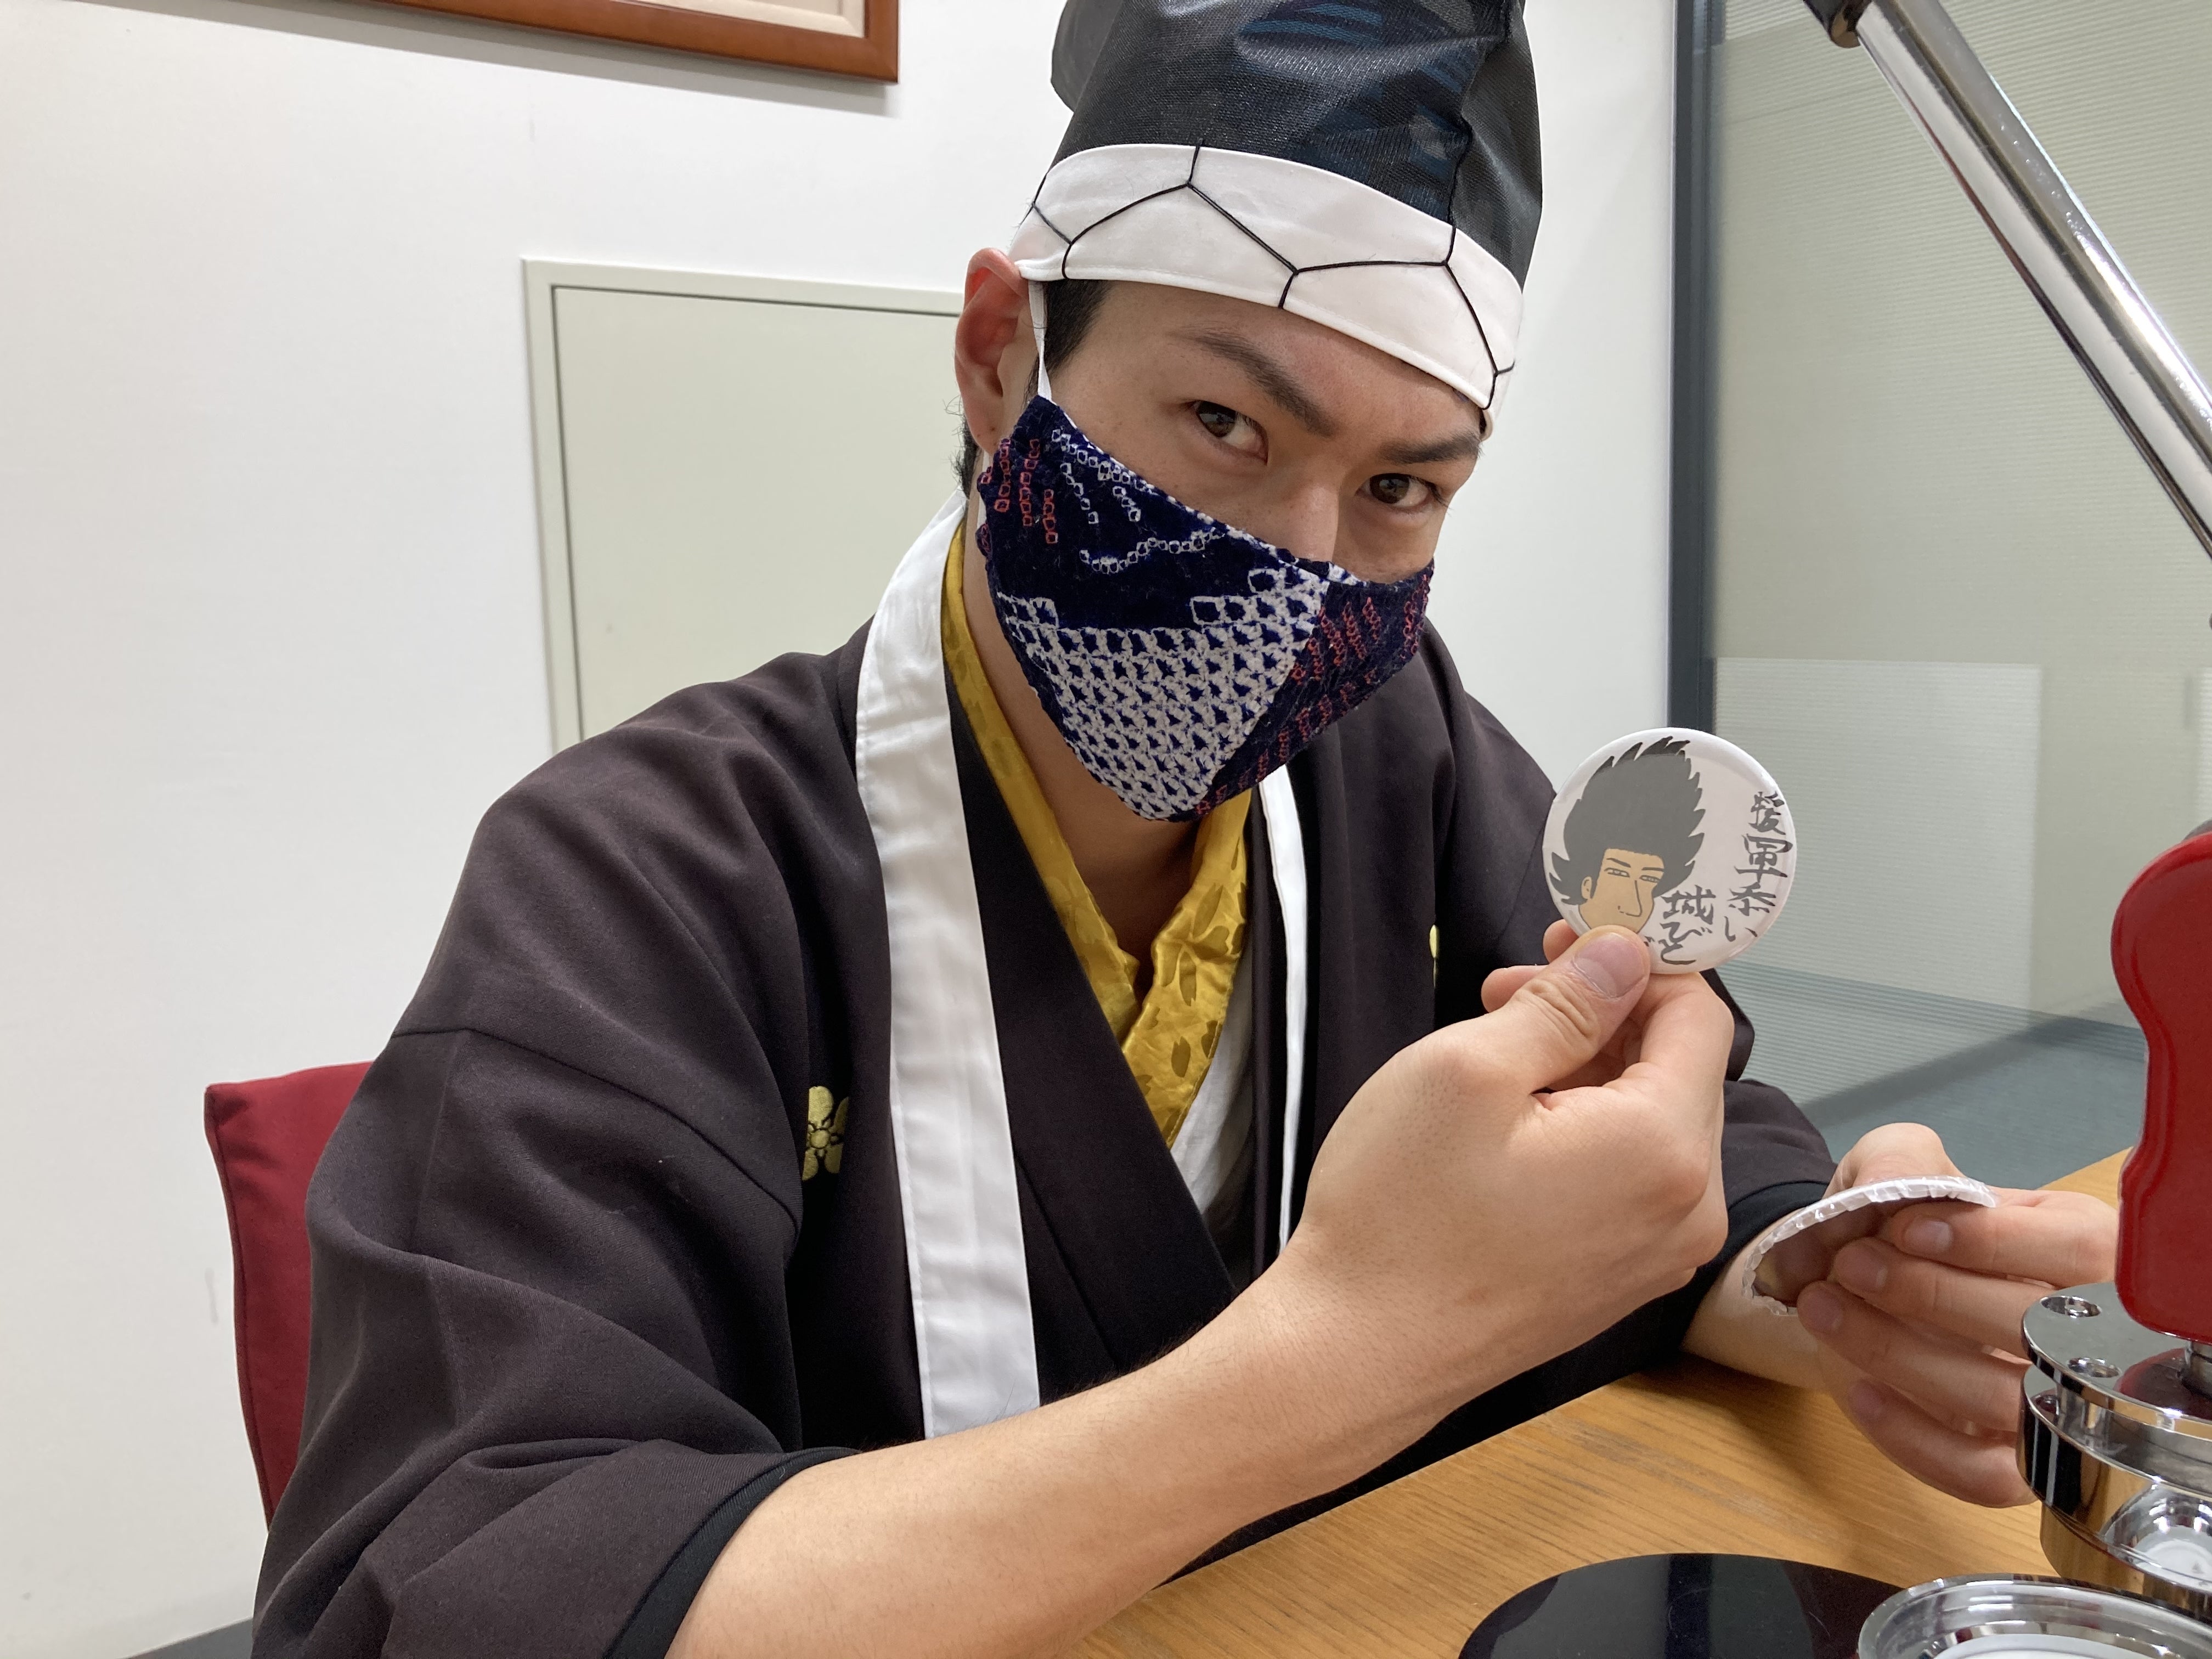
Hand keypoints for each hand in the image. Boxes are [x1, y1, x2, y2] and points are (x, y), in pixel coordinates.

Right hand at [1273, 925, 1736, 1429]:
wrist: (1357, 1353)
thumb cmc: (1400, 1212)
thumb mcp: (1467, 1070)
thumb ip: (1565, 1002)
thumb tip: (1629, 952)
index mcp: (1665, 1147)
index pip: (1698, 1015)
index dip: (1632, 961)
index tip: (1556, 937)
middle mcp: (1690, 1208)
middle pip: (1678, 1069)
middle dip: (1600, 1015)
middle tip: (1498, 997)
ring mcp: (1659, 1254)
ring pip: (1652, 1121)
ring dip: (1586, 1071)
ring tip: (1492, 1062)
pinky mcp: (1621, 1279)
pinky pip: (1631, 1177)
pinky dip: (1584, 1131)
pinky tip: (1507, 1128)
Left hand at [1795, 1123, 2117, 1504]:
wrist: (1853, 1284)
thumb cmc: (1897, 1222)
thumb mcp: (1896, 1162)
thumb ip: (1900, 1158)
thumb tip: (1900, 1193)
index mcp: (2081, 1246)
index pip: (2080, 1249)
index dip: (1993, 1241)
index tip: (1908, 1230)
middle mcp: (2087, 1331)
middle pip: (2040, 1327)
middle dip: (1930, 1294)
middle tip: (1851, 1264)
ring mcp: (2056, 1406)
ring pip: (2007, 1401)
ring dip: (1902, 1356)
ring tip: (1823, 1308)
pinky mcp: (2013, 1465)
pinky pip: (1985, 1476)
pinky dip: (1916, 1439)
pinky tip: (1859, 1389)